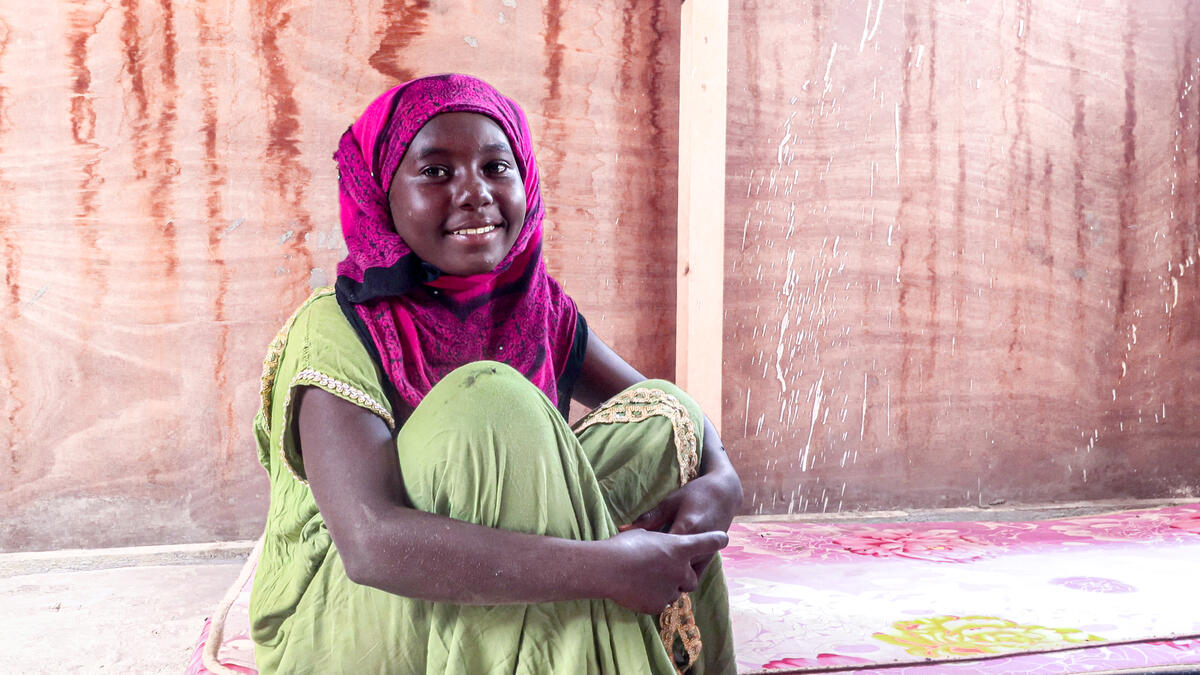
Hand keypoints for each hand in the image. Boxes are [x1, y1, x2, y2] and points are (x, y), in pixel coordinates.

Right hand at [599, 528, 727, 613]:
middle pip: (692, 577)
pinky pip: (660, 603)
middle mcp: (681, 569)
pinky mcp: (658, 605)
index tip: (723, 538)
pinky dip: (653, 598)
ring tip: (645, 579)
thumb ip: (655, 538)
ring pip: (676, 592)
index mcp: (680, 547)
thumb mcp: (642, 533)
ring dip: (667, 587)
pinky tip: (638, 590)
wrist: (607, 569)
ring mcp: (671, 589)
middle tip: (665, 569)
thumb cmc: (623, 546)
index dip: (717, 539)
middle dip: (683, 575)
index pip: (708, 542)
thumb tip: (653, 535)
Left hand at [620, 472, 740, 574]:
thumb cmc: (694, 494)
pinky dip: (680, 579)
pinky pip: (694, 576)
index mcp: (687, 527)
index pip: (663, 550)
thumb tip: (622, 530)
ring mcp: (707, 553)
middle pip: (674, 568)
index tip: (629, 561)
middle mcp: (699, 544)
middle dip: (656, 573)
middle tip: (637, 573)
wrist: (725, 494)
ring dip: (669, 579)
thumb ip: (648, 518)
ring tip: (651, 577)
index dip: (645, 559)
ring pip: (685, 578)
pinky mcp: (710, 559)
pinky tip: (666, 576)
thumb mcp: (669, 502)